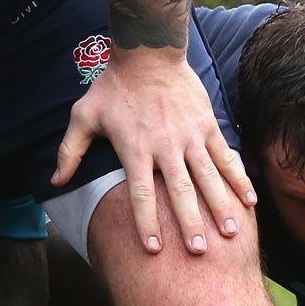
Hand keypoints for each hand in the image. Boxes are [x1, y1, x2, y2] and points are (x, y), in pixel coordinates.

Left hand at [52, 47, 254, 253]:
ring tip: (231, 233)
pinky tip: (251, 201)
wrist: (148, 53)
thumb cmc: (112, 88)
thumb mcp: (83, 117)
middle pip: (179, 191)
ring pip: (208, 177)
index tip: (153, 249)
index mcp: (134, 149)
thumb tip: (54, 182)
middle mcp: (165, 147)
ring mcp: (190, 137)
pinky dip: (238, 179)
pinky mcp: (207, 126)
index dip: (146, 223)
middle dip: (189, 223)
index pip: (141, 194)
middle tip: (199, 252)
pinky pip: (226, 157)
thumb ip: (70, 151)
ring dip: (221, 206)